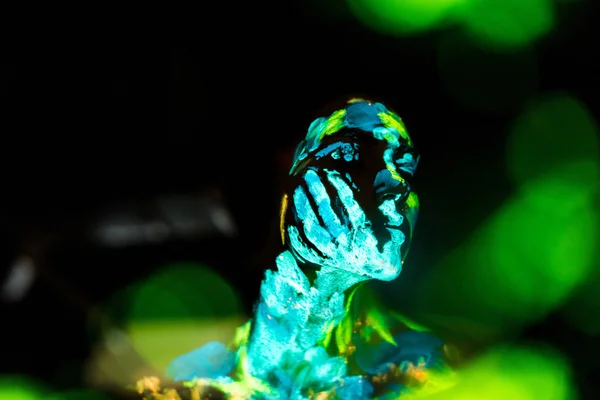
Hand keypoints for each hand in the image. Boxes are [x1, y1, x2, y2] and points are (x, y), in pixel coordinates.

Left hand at [287, 168, 404, 280]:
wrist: (377, 272)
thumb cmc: (383, 247)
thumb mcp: (393, 230)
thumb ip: (389, 212)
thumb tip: (387, 196)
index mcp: (364, 235)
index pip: (351, 207)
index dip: (342, 189)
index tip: (332, 173)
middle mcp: (347, 244)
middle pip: (327, 213)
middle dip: (317, 191)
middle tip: (309, 173)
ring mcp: (332, 253)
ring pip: (313, 228)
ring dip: (304, 207)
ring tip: (297, 189)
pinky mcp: (323, 260)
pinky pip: (306, 247)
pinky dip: (297, 235)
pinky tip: (290, 219)